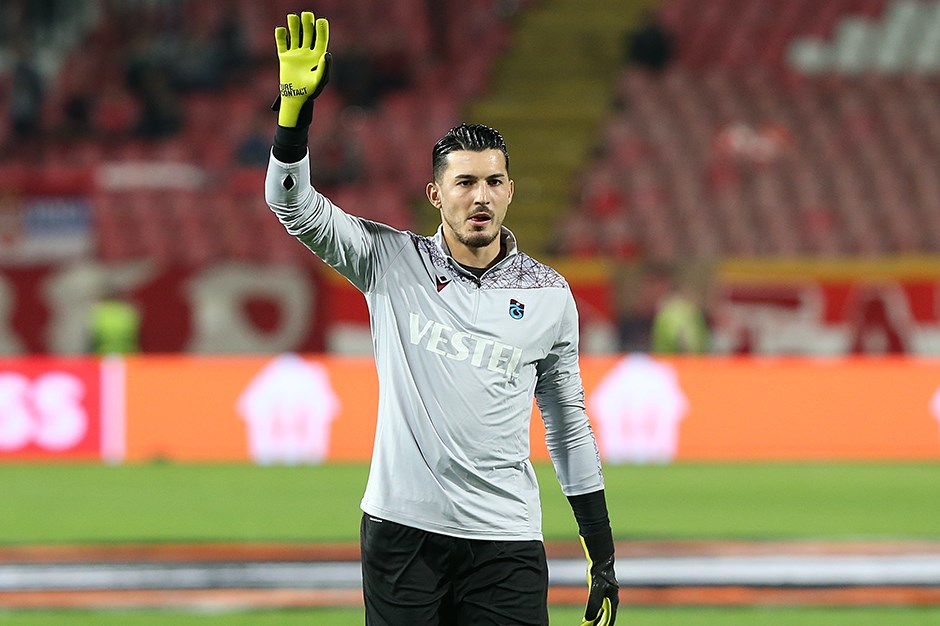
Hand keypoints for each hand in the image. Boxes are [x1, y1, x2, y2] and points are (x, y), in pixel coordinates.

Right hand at [273, 11, 330, 126]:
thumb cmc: (311, 91)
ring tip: (292, 17)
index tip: (321, 21)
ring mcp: (295, 53)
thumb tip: (328, 54)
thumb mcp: (320, 80)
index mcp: (318, 56)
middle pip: (307, 33)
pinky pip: (282, 43)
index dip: (321, 29)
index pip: (321, 39)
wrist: (296, 98)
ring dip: (294, 25)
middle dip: (307, 23)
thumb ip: (325, 68)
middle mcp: (307, 52)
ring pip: (294, 35)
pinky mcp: (284, 57)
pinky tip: (281, 29)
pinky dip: (280, 35)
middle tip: (306, 14)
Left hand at [579, 540, 618, 624]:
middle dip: (599, 624)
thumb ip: (593, 604)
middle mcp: (612, 600)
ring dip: (597, 619)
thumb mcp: (596, 589)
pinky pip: (600, 606)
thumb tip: (589, 618)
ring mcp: (608, 596)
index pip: (609, 619)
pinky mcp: (603, 592)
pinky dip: (596, 612)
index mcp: (613, 601)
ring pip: (603, 612)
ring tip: (589, 625)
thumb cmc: (600, 574)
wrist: (602, 560)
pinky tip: (590, 615)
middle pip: (606, 617)